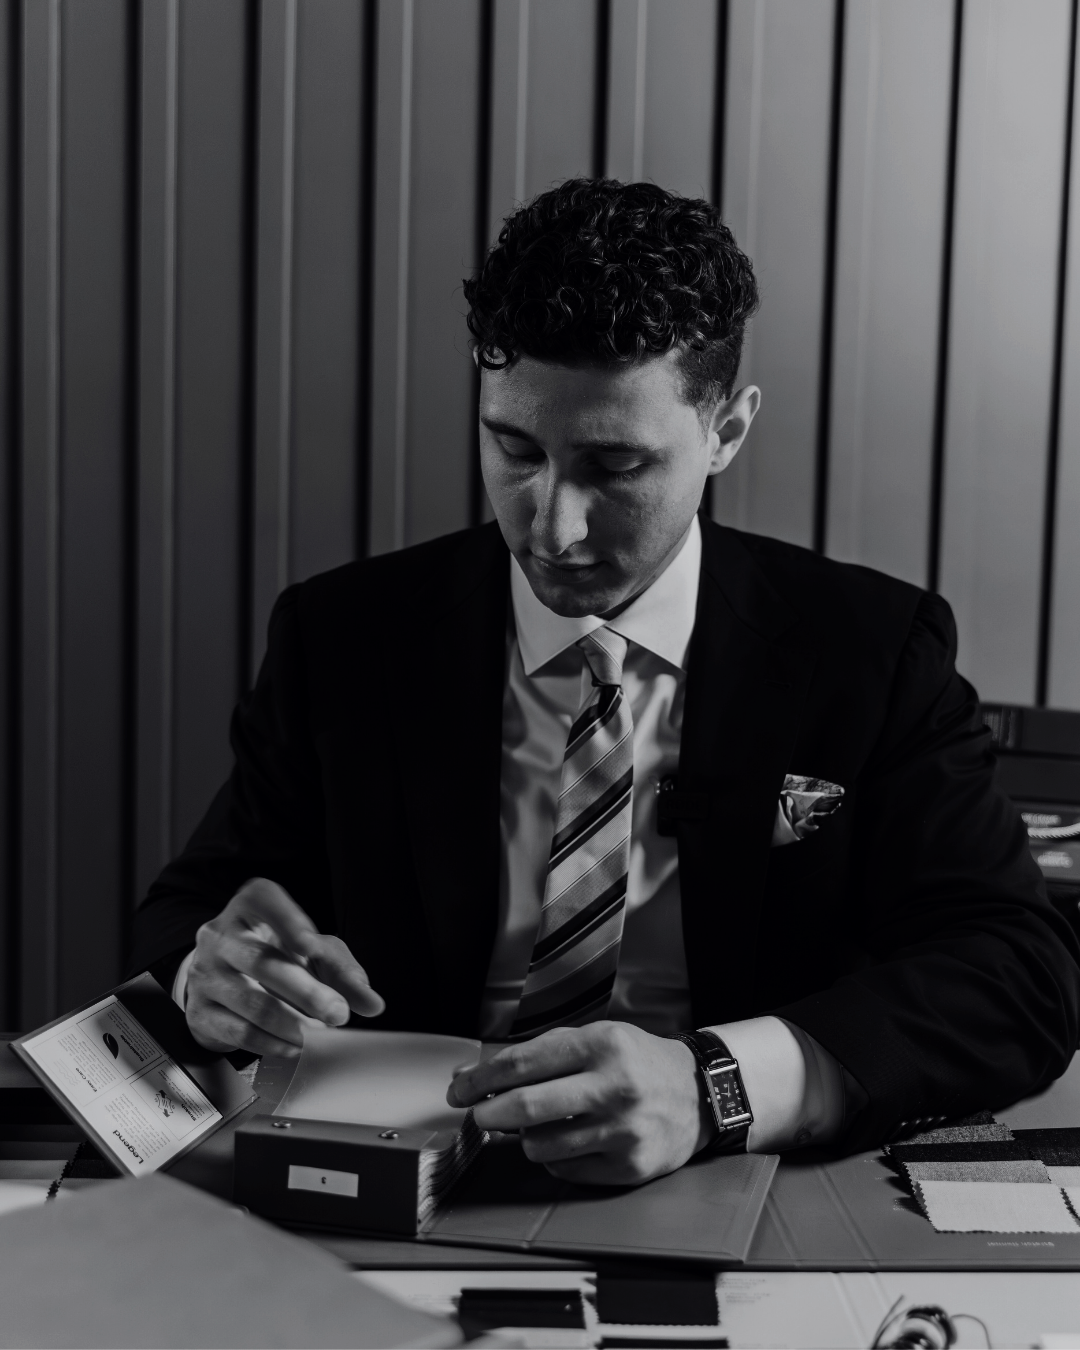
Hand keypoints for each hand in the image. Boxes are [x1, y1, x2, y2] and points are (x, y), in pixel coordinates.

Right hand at [185, 877, 384, 1056]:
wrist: (225, 981)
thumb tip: (373, 1003)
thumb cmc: (276, 955)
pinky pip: (237, 1030)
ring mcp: (205, 973)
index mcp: (250, 907)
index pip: (263, 901)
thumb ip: (343, 972)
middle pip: (261, 961)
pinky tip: (294, 1047)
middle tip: (338, 1013)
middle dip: (306, 991)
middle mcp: (221, 935)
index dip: (288, 922)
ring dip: (290, 1023)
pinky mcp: (199, 1011)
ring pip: (249, 1000)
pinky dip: (270, 1042)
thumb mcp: (313, 953)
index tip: (311, 945)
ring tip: (318, 1034)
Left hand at [447, 1021, 715, 1184]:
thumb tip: (475, 1075)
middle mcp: (614, 1086)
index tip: (460, 1090)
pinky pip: (567, 1170)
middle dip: (489, 1113)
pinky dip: (555, 1158)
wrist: (698, 1094)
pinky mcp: (629, 1166)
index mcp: (601, 1045)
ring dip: (525, 1138)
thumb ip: (540, 1055)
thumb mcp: (596, 1039)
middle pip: (526, 1106)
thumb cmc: (638, 1062)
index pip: (523, 1063)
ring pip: (541, 1145)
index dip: (481, 1079)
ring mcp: (623, 1130)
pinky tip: (567, 1141)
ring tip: (536, 1126)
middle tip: (478, 1115)